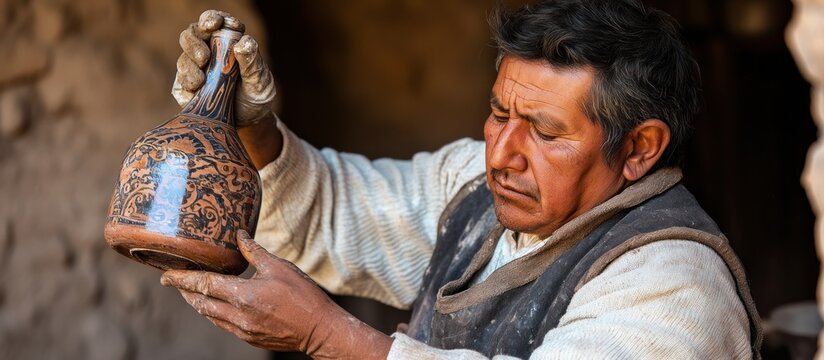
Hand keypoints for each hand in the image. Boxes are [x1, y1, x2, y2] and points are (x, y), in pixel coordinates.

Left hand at [160, 230, 391, 358]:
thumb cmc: (303, 296)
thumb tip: (238, 235)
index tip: (166, 274)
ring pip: (210, 316)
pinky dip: (214, 313)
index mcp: (243, 295)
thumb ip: (255, 252)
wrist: (319, 330)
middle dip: (185, 291)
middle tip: (173, 280)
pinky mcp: (249, 338)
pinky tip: (216, 306)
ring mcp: (242, 330)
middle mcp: (238, 316)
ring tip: (191, 291)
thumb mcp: (280, 267)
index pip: (203, 285)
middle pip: (200, 303)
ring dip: (198, 303)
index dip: (181, 278)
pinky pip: (223, 325)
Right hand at [172, 10, 276, 126]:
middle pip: (191, 35)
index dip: (211, 19)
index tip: (214, 25)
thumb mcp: (260, 80)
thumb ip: (253, 61)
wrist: (249, 122)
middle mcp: (208, 51)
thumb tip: (243, 42)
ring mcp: (195, 69)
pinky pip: (180, 84)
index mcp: (227, 41)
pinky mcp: (186, 88)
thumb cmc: (256, 95)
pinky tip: (196, 94)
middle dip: (193, 43)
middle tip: (204, 58)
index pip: (214, 21)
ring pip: (183, 59)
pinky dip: (186, 87)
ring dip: (190, 68)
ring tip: (202, 82)